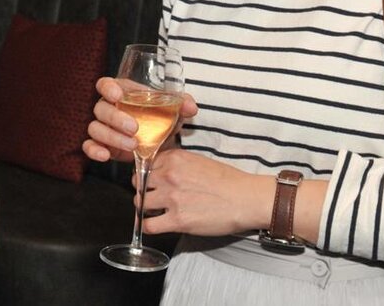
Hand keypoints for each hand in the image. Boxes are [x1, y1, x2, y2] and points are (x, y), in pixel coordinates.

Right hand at [83, 76, 198, 162]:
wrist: (163, 141)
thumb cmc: (163, 117)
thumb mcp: (175, 109)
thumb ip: (183, 104)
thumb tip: (189, 106)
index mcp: (121, 92)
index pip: (105, 84)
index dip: (108, 88)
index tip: (117, 96)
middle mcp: (108, 108)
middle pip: (100, 108)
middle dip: (116, 118)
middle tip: (134, 128)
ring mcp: (104, 127)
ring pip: (95, 128)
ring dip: (112, 137)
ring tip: (133, 145)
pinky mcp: (102, 145)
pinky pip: (89, 146)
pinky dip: (94, 150)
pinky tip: (105, 155)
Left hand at [132, 148, 271, 236]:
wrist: (246, 199)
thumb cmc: (228, 181)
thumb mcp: (198, 160)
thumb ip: (176, 164)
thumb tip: (160, 171)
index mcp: (174, 158)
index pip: (145, 165)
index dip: (146, 175)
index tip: (151, 182)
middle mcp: (169, 175)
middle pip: (138, 183)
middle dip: (142, 190)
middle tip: (152, 197)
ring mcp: (172, 198)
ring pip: (139, 203)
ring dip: (145, 208)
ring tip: (155, 211)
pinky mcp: (178, 220)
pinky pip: (149, 225)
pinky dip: (148, 226)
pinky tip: (156, 224)